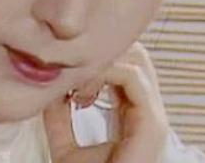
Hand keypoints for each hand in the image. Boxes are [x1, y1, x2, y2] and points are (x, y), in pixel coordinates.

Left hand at [43, 42, 168, 162]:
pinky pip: (132, 78)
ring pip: (136, 60)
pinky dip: (105, 74)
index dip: (96, 61)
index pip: (126, 65)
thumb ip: (60, 119)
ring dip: (101, 64)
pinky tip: (82, 94)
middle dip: (102, 55)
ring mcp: (153, 116)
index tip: (65, 77)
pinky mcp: (152, 123)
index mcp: (134, 114)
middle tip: (71, 74)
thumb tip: (50, 92)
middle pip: (136, 55)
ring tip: (76, 88)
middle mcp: (148, 112)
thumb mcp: (65, 148)